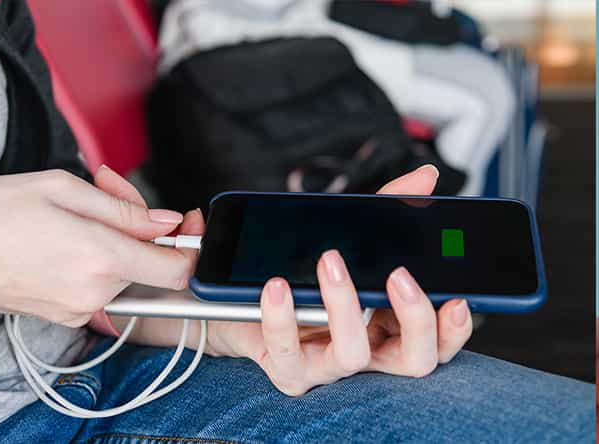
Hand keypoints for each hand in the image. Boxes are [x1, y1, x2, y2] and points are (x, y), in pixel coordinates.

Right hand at [0, 167, 196, 326]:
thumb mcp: (60, 187)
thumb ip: (123, 208)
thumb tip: (166, 223)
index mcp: (100, 257)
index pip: (177, 270)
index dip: (187, 247)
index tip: (179, 226)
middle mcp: (95, 291)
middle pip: (148, 263)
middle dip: (137, 226)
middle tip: (105, 189)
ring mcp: (79, 308)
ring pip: (123, 272)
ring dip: (113, 239)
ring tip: (76, 209)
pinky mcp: (64, 314)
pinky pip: (98, 284)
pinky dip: (94, 258)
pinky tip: (65, 234)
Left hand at [203, 165, 473, 394]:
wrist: (242, 303)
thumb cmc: (305, 274)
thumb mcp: (349, 241)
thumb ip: (389, 211)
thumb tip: (425, 176)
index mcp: (389, 327)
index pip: (437, 341)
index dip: (453, 329)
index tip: (457, 299)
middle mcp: (367, 351)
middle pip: (415, 360)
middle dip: (416, 319)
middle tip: (398, 275)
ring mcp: (328, 365)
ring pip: (354, 356)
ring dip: (345, 306)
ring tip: (330, 260)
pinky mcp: (288, 369)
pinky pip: (287, 350)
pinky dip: (282, 317)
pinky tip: (277, 286)